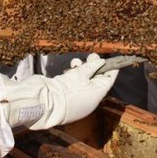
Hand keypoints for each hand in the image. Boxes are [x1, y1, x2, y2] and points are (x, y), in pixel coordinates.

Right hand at [0, 53, 116, 129]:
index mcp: (96, 96)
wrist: (45, 102)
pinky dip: (72, 74)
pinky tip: (69, 69)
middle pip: (96, 79)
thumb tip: (101, 61)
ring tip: (76, 63)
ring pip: (83, 78)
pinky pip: (73, 82)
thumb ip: (92, 66)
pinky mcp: (65, 93)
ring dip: (81, 68)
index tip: (111, 59)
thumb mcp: (81, 75)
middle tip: (91, 55)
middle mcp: (88, 98)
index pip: (108, 81)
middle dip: (94, 66)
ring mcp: (76, 97)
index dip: (110, 69)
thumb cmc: (66, 90)